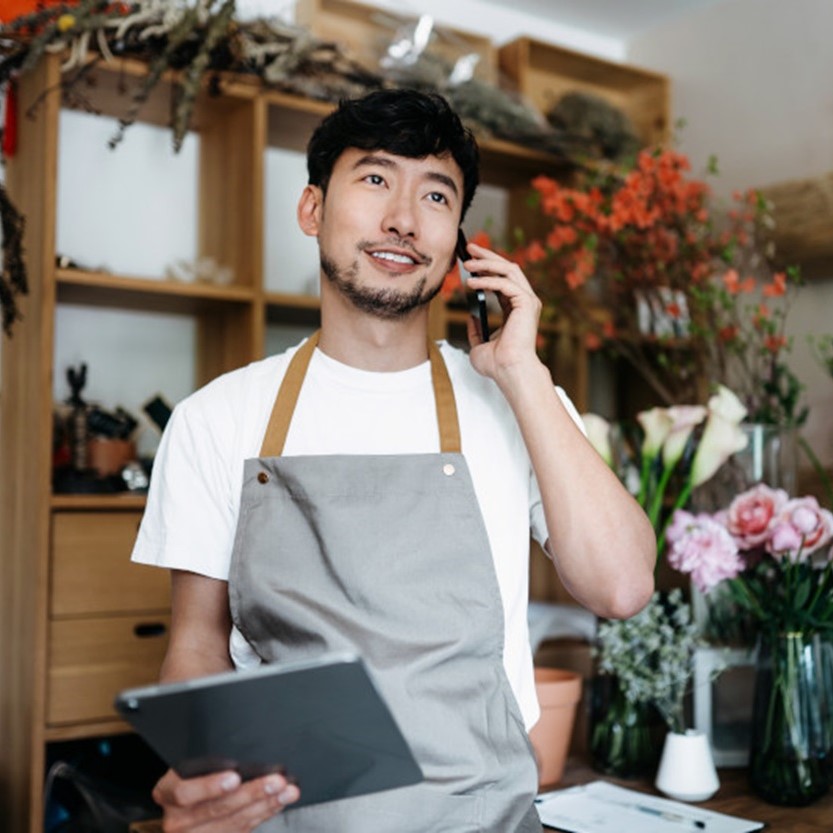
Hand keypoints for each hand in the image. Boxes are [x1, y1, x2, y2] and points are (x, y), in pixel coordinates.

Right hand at [152, 767, 299, 831]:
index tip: (234, 777)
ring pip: (233, 824)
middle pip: (216, 810)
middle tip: (275, 781)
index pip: (184, 792)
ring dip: (265, 805)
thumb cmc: (187, 781)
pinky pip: (242, 831)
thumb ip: (207, 767)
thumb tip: (244, 762)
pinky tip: (277, 803)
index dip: (210, 786)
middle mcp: (177, 821)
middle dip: (251, 794)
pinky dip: (263, 814)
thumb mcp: (186, 770)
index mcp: (166, 794)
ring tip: (287, 791)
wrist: (179, 814)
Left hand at [462, 242, 543, 382]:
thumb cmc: (497, 363)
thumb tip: (470, 317)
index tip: (469, 261)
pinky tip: (471, 282)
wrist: (508, 371)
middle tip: (469, 249)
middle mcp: (525, 301)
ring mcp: (528, 301)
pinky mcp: (527, 303)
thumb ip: (476, 329)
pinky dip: (487, 280)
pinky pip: (505, 284)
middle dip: (487, 256)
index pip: (502, 279)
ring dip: (486, 263)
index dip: (487, 267)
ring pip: (508, 270)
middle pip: (507, 268)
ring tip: (467, 263)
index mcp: (516, 308)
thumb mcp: (479, 344)